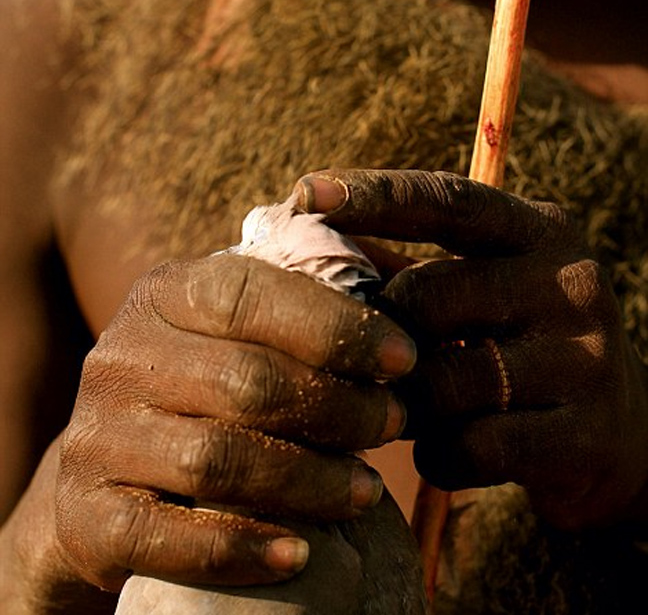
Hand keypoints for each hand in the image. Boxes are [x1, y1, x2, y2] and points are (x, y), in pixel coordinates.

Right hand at [55, 254, 414, 591]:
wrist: (114, 465)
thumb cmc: (211, 382)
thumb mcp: (244, 326)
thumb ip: (307, 296)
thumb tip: (399, 274)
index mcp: (165, 293)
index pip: (250, 295)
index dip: (336, 327)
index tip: (403, 359)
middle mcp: (120, 356)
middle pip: (245, 382)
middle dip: (338, 407)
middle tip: (394, 423)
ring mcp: (98, 436)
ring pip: (215, 461)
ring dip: (308, 481)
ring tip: (366, 490)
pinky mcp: (88, 514)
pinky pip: (166, 539)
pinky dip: (241, 550)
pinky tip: (299, 555)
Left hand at [293, 168, 647, 529]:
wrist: (619, 433)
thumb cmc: (516, 344)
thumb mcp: (479, 286)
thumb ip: (401, 263)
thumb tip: (299, 240)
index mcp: (540, 230)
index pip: (446, 201)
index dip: (373, 194)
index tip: (305, 192)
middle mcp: (571, 282)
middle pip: (428, 297)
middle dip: (376, 332)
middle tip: (363, 357)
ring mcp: (586, 359)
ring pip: (443, 380)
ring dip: (405, 403)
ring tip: (410, 407)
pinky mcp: (585, 435)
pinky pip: (472, 446)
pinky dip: (439, 453)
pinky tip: (444, 447)